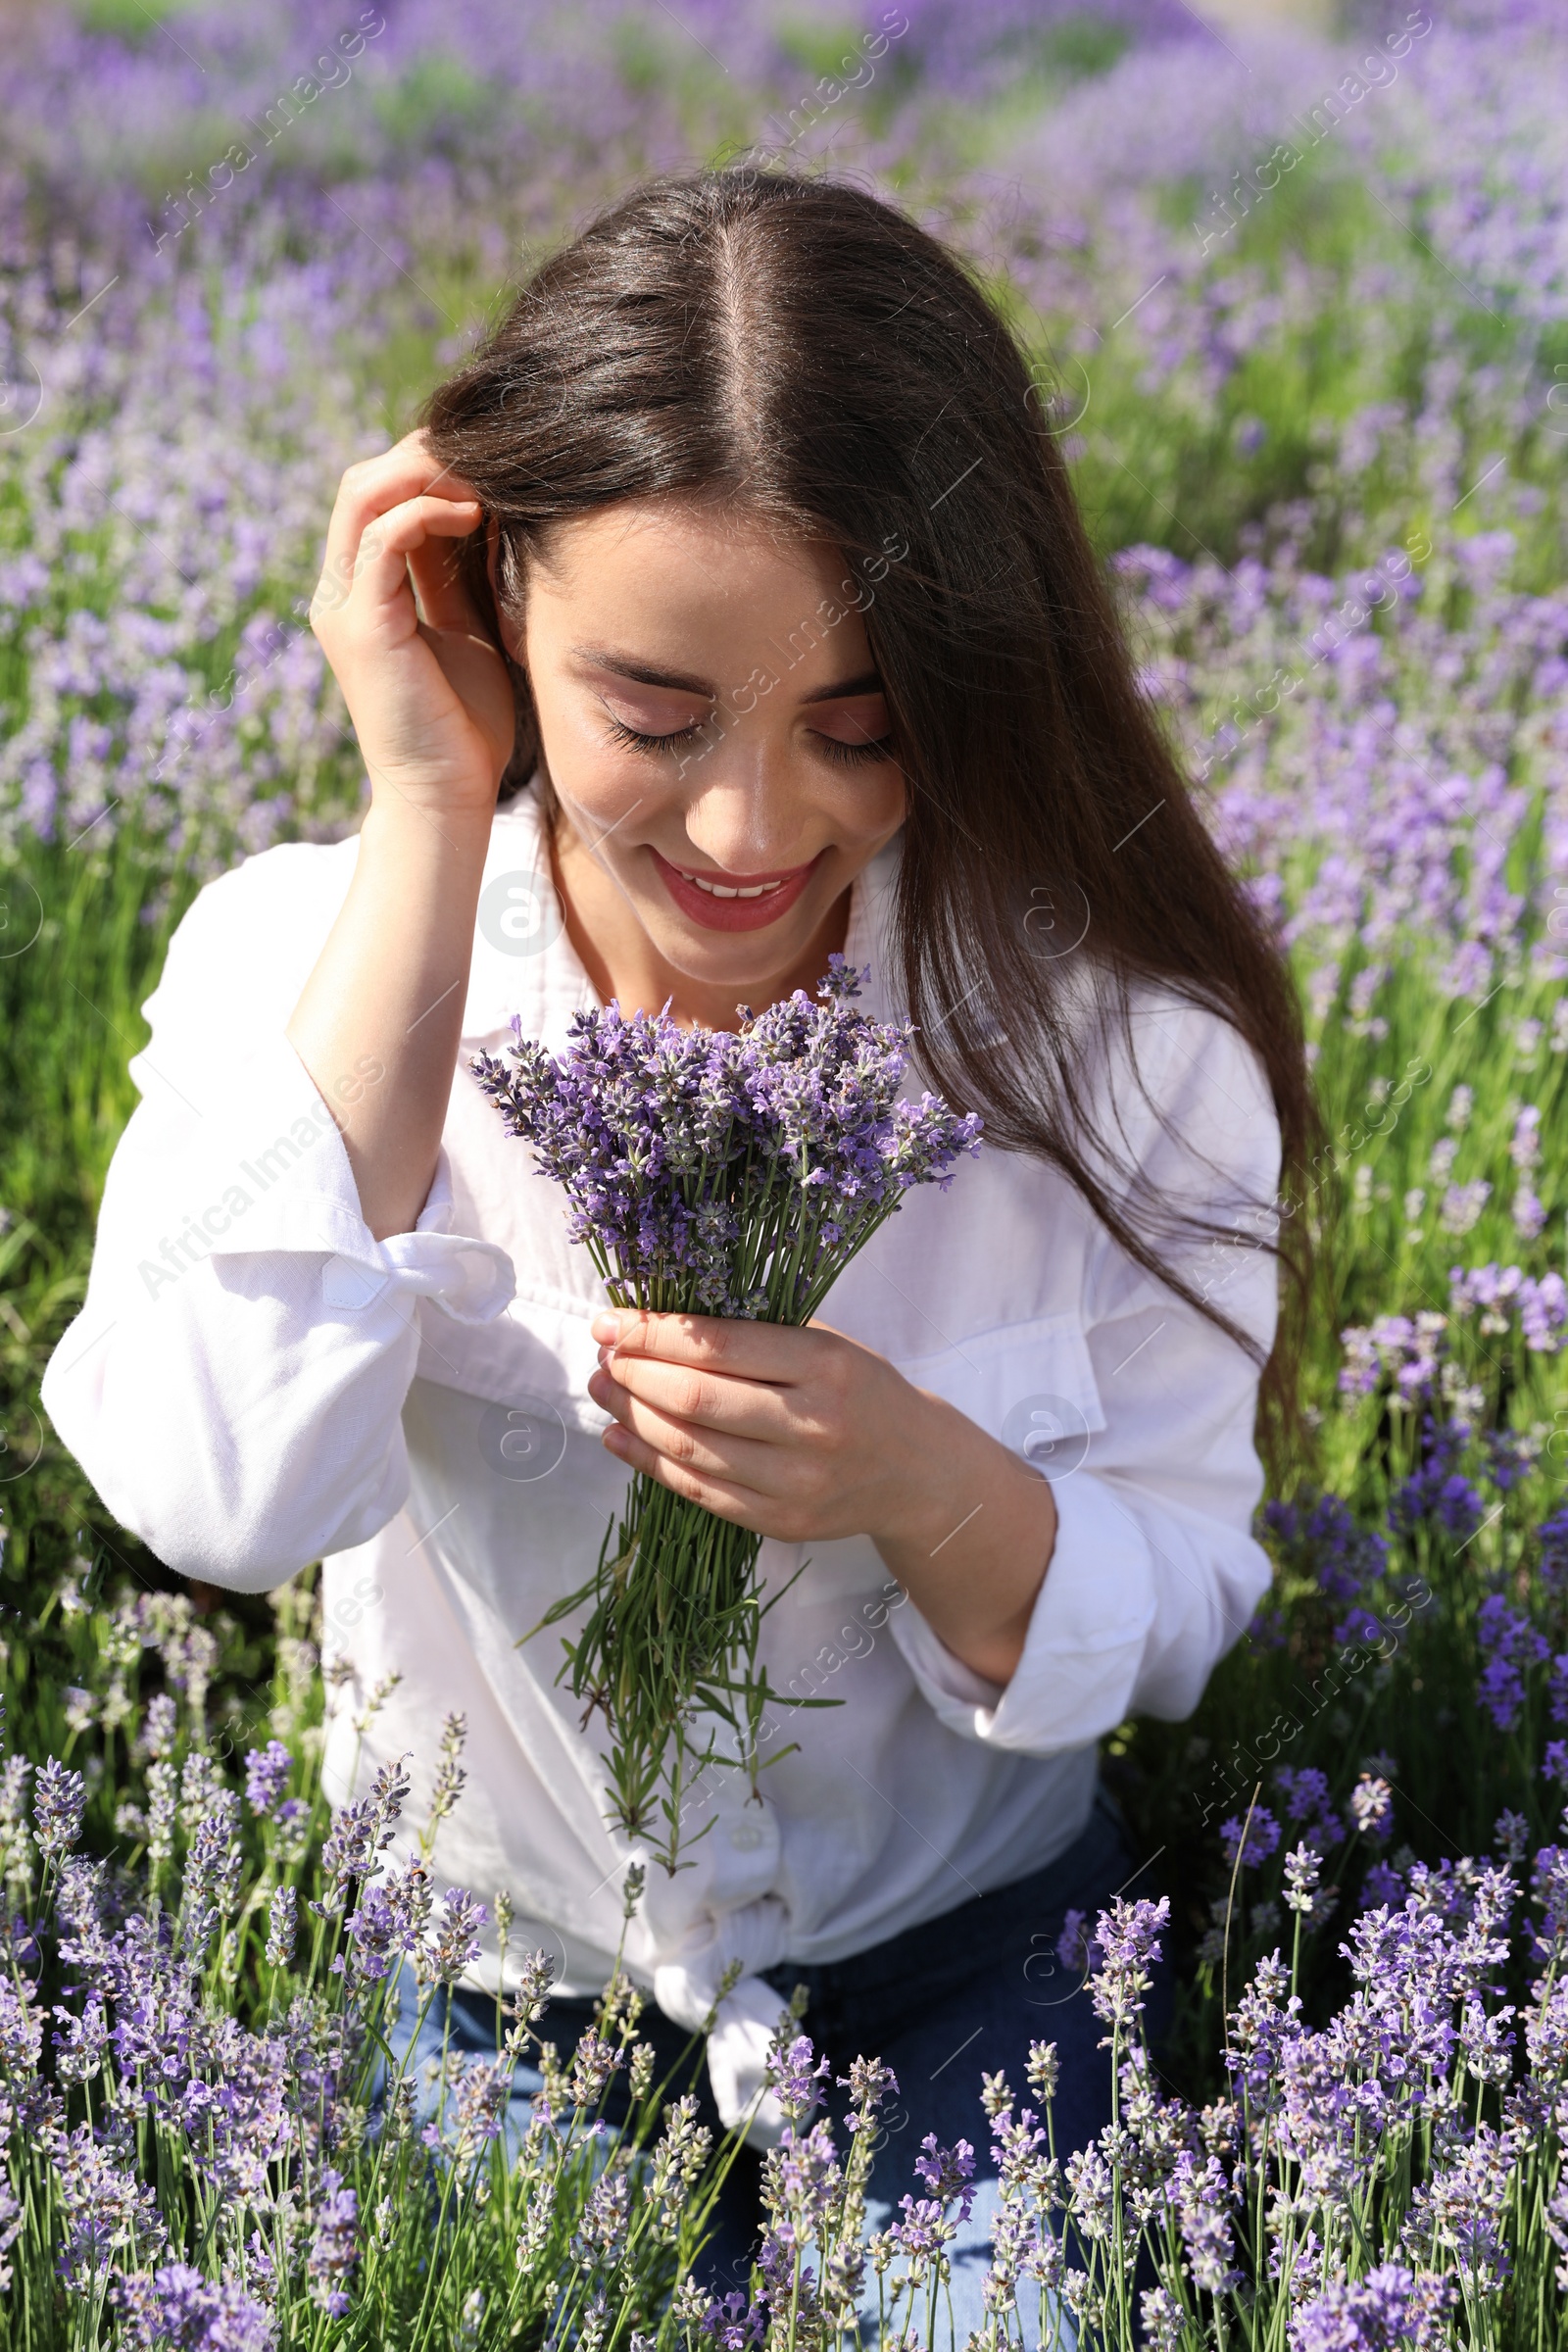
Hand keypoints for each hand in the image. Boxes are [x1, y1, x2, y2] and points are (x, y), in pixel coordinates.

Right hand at [310, 427, 514, 820]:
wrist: (447, 795)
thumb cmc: (465, 724)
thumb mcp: (467, 629)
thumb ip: (459, 572)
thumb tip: (487, 509)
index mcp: (362, 590)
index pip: (379, 495)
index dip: (427, 465)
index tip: (490, 460)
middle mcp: (341, 591)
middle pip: (362, 481)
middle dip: (423, 454)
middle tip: (486, 450)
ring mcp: (344, 606)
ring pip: (363, 495)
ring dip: (424, 471)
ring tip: (481, 474)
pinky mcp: (362, 626)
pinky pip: (381, 539)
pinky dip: (423, 512)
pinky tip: (471, 514)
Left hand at [588, 1309, 940, 1547]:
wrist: (918, 1472)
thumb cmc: (862, 1391)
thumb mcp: (828, 1343)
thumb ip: (757, 1330)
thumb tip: (657, 1320)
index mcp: (826, 1366)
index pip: (718, 1345)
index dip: (651, 1332)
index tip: (609, 1321)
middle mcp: (813, 1426)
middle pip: (695, 1399)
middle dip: (633, 1373)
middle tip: (602, 1357)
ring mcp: (797, 1482)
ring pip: (689, 1448)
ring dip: (631, 1416)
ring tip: (604, 1390)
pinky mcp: (781, 1522)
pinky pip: (699, 1492)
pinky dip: (648, 1462)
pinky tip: (619, 1437)